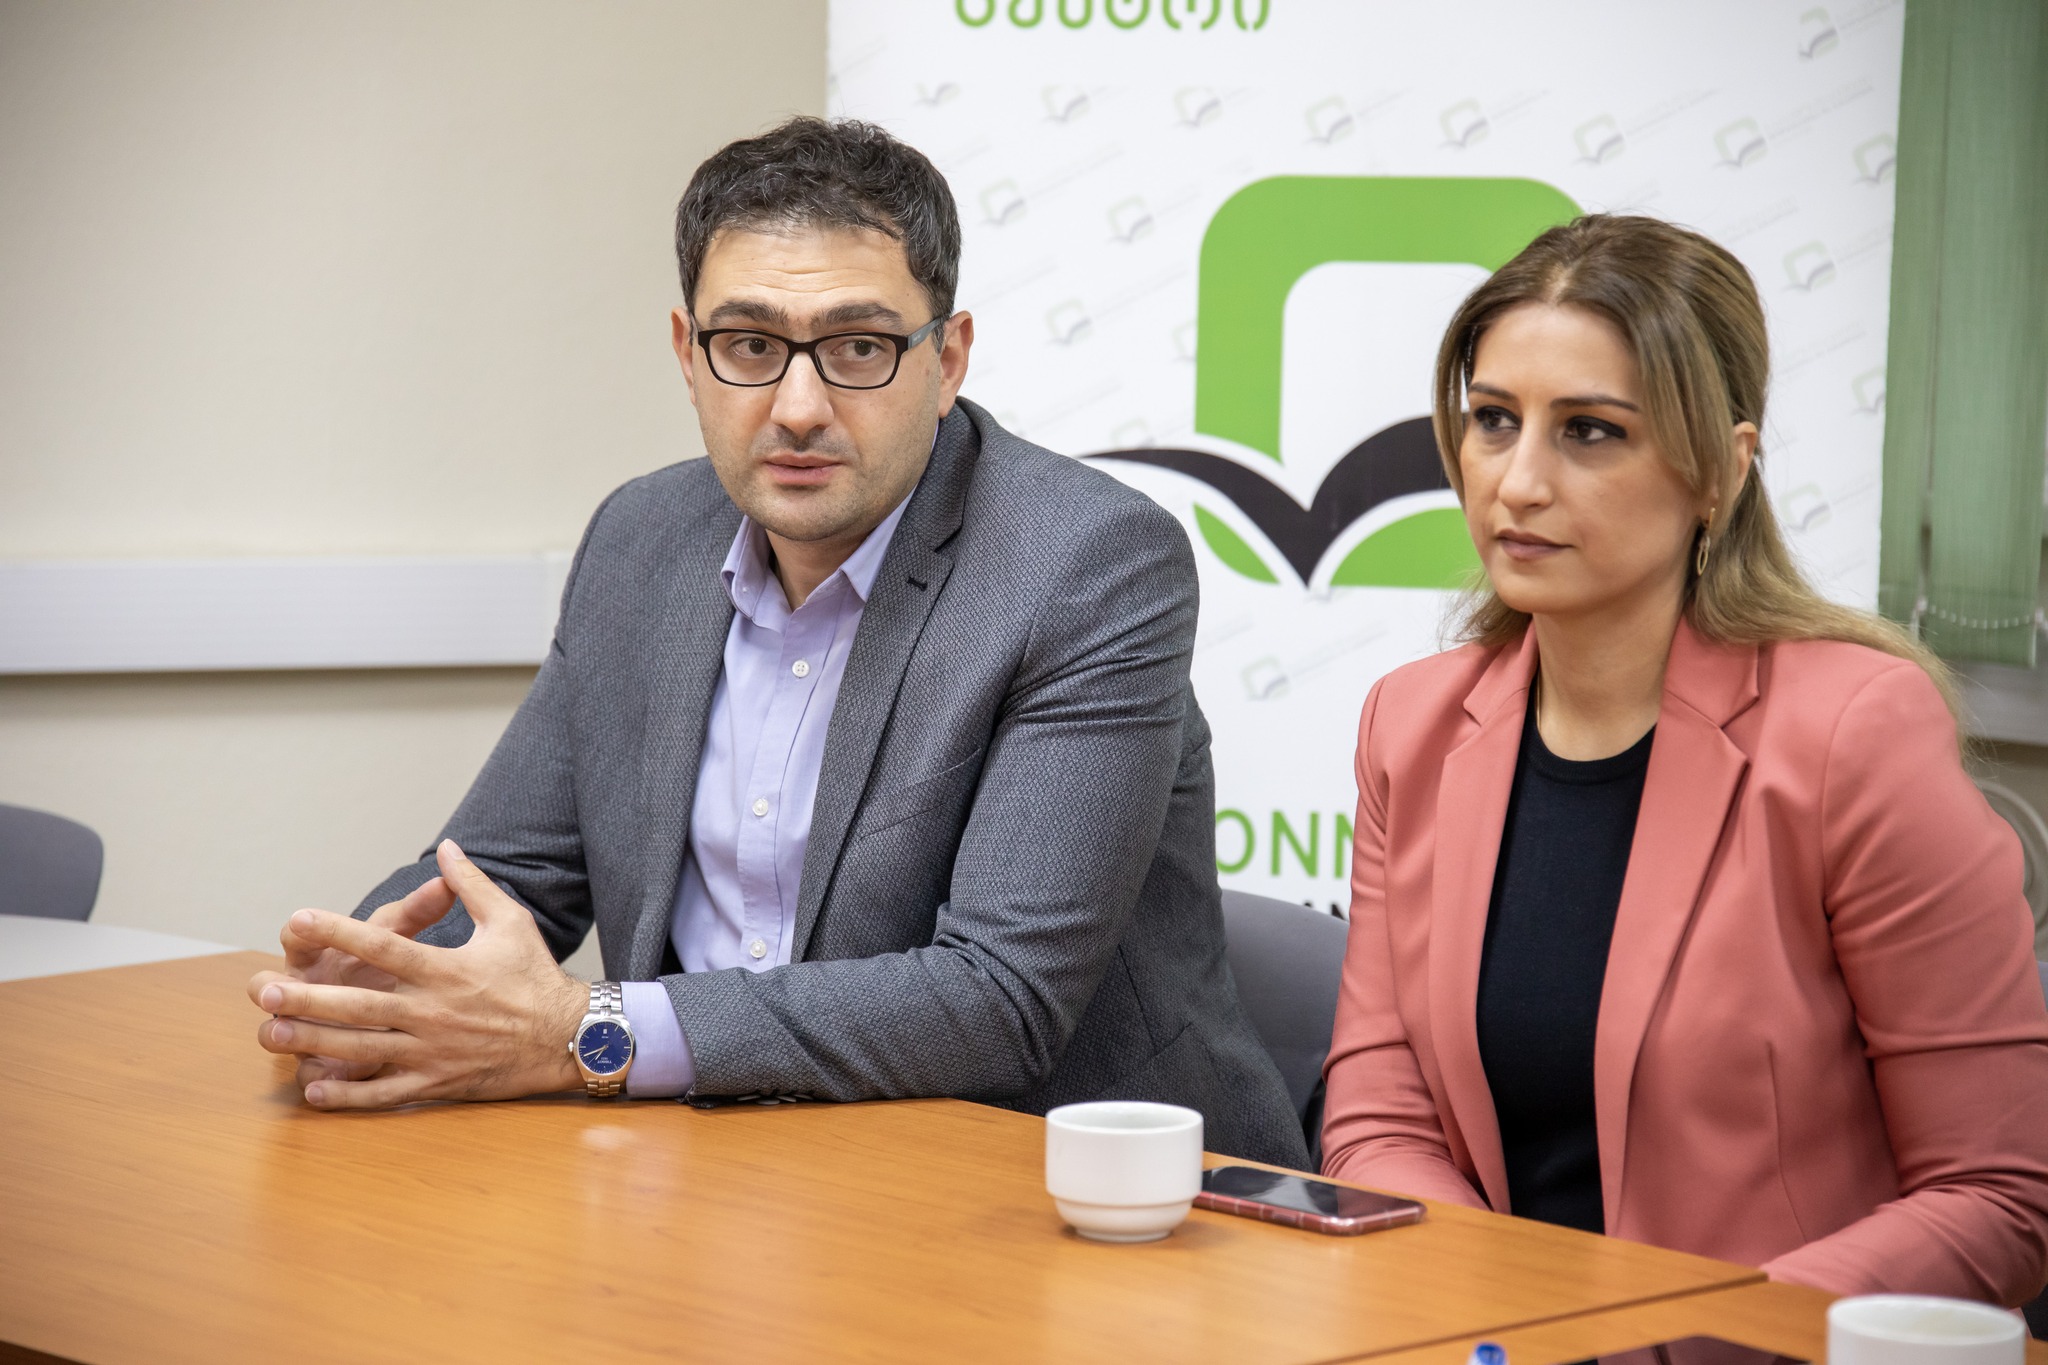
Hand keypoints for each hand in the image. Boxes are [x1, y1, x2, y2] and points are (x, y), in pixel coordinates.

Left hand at [248, 839, 588, 1109]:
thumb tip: (448, 847)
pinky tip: (314, 1090)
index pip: (384, 946)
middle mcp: (433, 1011)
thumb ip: (473, 885)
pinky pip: (386, 1092)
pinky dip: (349, 1094)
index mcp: (447, 969)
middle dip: (309, 998)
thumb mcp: (510, 922)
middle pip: (360, 1004)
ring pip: (363, 1049)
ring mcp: (432, 1050)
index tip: (299, 917)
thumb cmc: (536, 977)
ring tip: (272, 1034)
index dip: (339, 931)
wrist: (569, 1037)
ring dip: (314, 1043)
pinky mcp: (437, 1081)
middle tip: (265, 990)